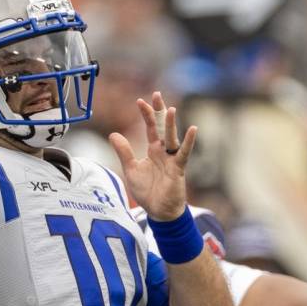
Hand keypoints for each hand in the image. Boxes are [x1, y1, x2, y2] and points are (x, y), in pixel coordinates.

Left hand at [109, 92, 196, 220]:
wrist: (158, 211)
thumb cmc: (147, 191)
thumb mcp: (131, 169)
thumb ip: (124, 151)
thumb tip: (113, 134)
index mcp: (153, 150)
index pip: (150, 128)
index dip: (145, 115)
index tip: (140, 100)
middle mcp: (164, 151)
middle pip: (162, 127)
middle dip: (159, 112)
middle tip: (157, 95)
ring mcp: (172, 159)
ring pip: (172, 138)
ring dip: (171, 124)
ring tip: (170, 109)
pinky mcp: (178, 169)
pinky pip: (184, 153)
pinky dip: (189, 142)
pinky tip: (193, 129)